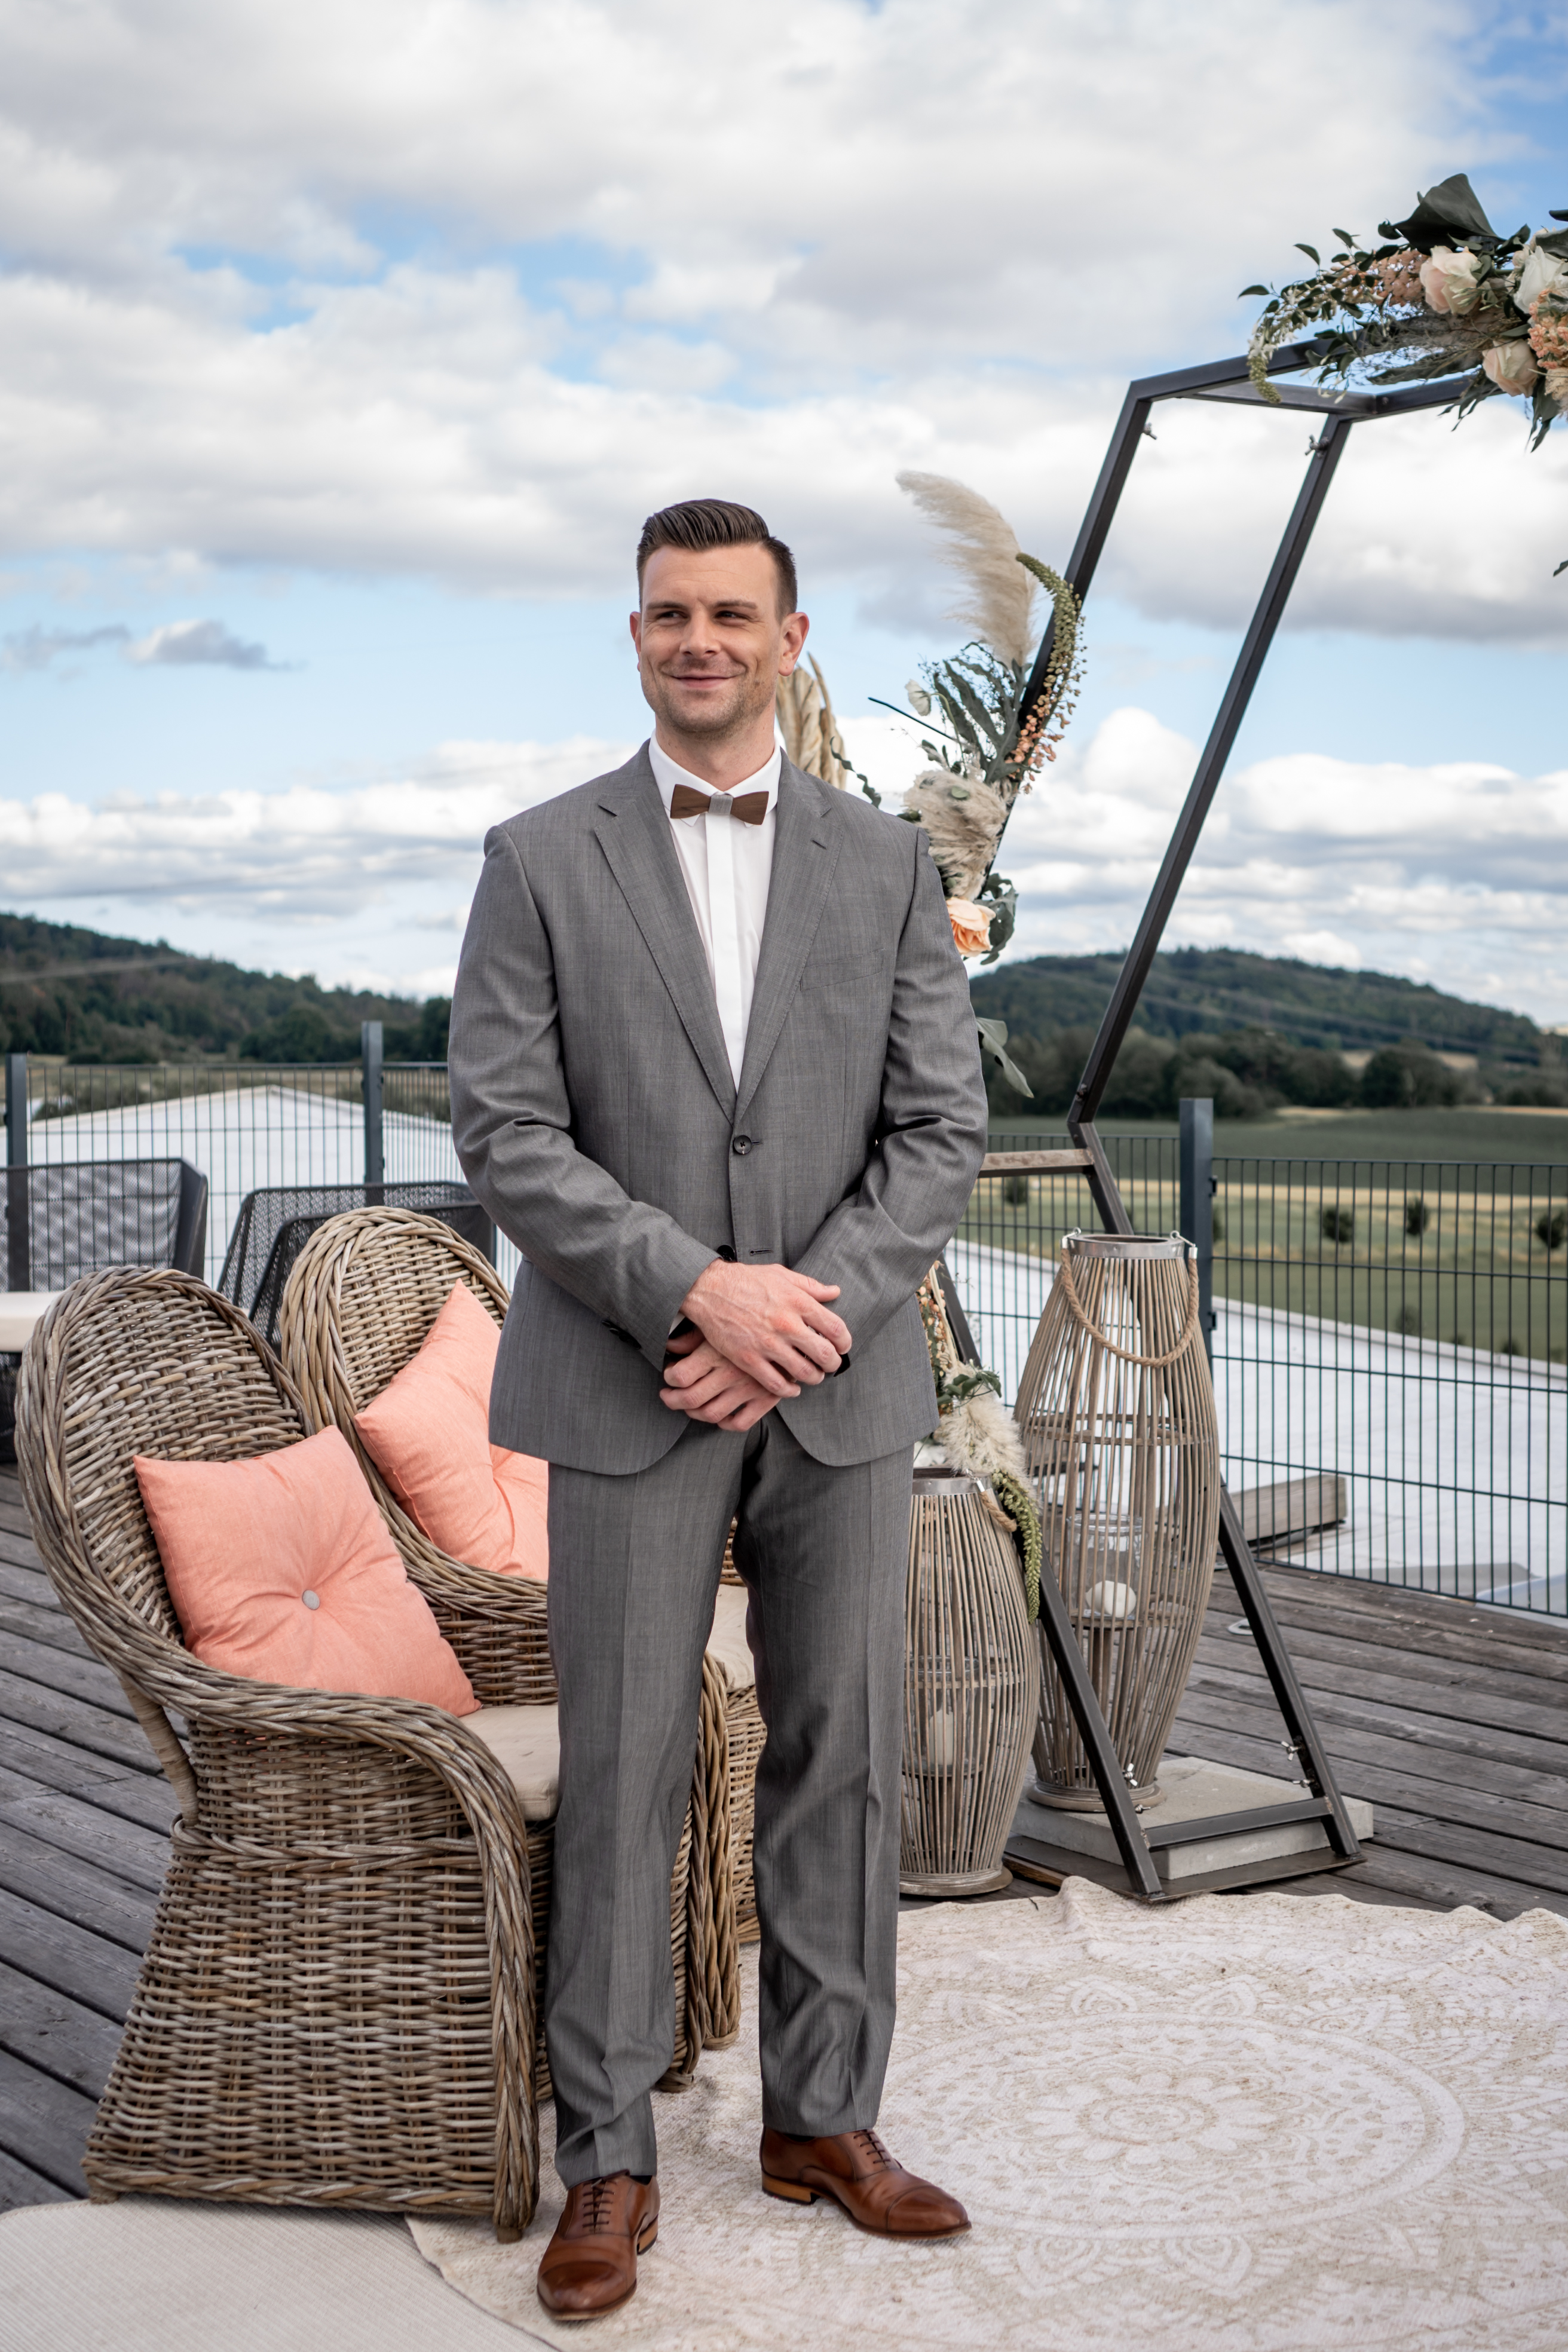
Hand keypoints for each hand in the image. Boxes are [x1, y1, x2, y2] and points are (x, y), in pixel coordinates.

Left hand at [660, 1329, 780, 1430]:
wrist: (796, 1325)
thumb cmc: (754, 1318)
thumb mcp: (721, 1321)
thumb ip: (692, 1337)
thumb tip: (670, 1345)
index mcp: (717, 1350)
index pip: (679, 1375)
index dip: (668, 1378)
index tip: (668, 1375)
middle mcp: (730, 1371)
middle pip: (690, 1398)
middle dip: (673, 1400)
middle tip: (668, 1396)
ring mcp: (749, 1388)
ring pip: (711, 1413)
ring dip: (694, 1414)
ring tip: (690, 1407)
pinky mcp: (766, 1398)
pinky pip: (740, 1422)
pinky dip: (726, 1423)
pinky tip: (721, 1416)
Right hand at [679, 1261, 850, 1394]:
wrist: (710, 1290)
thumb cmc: (747, 1280)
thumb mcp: (782, 1275)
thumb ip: (811, 1286)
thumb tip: (834, 1292)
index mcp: (798, 1302)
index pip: (835, 1329)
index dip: (845, 1343)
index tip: (843, 1347)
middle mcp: (786, 1324)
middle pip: (824, 1354)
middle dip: (833, 1364)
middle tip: (831, 1365)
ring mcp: (767, 1343)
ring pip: (803, 1372)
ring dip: (814, 1378)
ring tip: (814, 1376)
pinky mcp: (748, 1358)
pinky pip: (776, 1383)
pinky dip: (789, 1390)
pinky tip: (792, 1388)